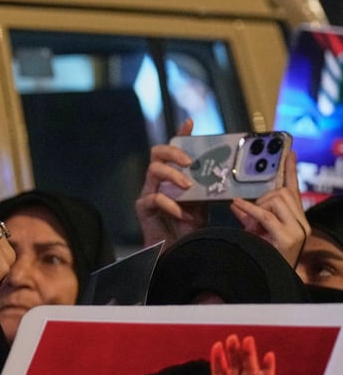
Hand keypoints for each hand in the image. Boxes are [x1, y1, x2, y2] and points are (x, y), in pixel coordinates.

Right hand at [134, 119, 206, 248]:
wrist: (179, 250)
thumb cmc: (190, 226)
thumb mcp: (205, 201)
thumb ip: (210, 185)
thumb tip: (230, 172)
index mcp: (173, 175)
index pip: (174, 149)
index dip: (180, 135)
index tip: (190, 124)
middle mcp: (158, 180)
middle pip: (157, 153)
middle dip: (174, 153)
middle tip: (190, 162)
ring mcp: (149, 193)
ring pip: (153, 170)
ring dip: (173, 175)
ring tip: (188, 186)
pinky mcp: (143, 208)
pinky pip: (153, 198)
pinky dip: (170, 204)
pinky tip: (181, 212)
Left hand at [165, 334, 287, 374]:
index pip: (218, 374)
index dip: (218, 360)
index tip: (217, 345)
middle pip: (234, 368)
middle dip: (233, 353)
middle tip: (232, 337)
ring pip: (248, 371)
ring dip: (248, 356)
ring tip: (246, 340)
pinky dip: (267, 369)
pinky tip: (268, 356)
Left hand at [229, 150, 309, 265]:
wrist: (267, 279)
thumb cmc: (261, 255)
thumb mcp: (253, 231)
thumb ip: (248, 215)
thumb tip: (236, 202)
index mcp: (296, 218)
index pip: (294, 189)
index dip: (291, 171)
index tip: (290, 153)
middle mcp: (302, 222)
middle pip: (284, 192)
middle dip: (264, 195)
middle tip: (251, 207)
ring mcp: (298, 230)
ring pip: (276, 200)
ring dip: (258, 205)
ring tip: (251, 218)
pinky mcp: (289, 237)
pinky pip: (266, 215)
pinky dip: (250, 209)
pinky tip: (238, 205)